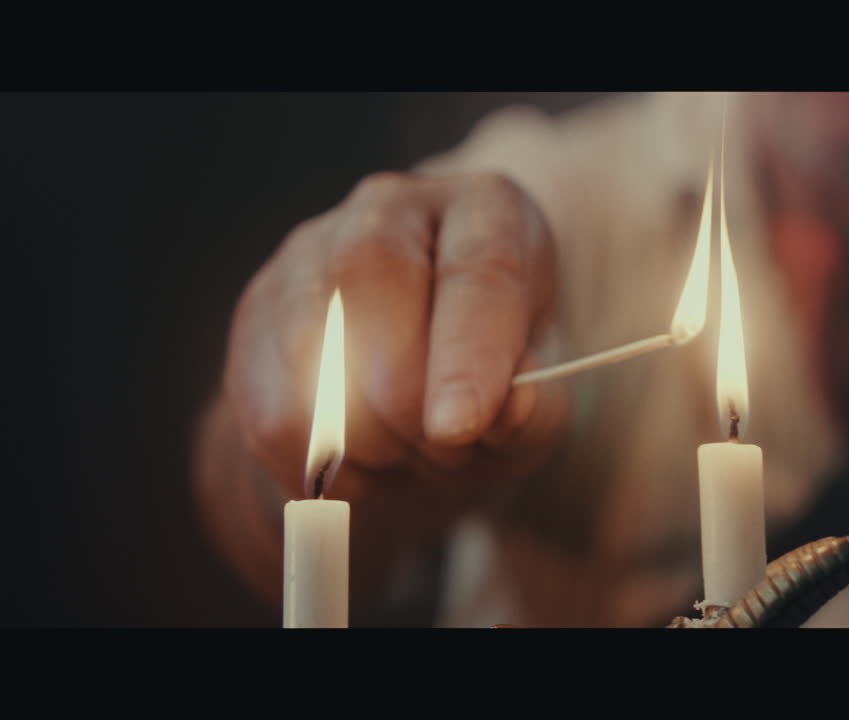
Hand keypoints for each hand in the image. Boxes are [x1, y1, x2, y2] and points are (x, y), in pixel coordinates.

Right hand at [223, 171, 568, 534]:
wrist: (429, 382)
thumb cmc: (496, 381)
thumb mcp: (540, 397)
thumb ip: (535, 408)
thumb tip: (506, 410)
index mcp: (485, 211)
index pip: (475, 269)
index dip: (466, 354)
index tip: (460, 427)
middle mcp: (390, 210)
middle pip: (372, 280)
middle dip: (404, 396)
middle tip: (444, 452)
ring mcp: (309, 255)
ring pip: (307, 349)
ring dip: (366, 439)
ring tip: (412, 457)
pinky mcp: (256, 319)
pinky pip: (271, 411)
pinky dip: (322, 464)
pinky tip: (365, 466)